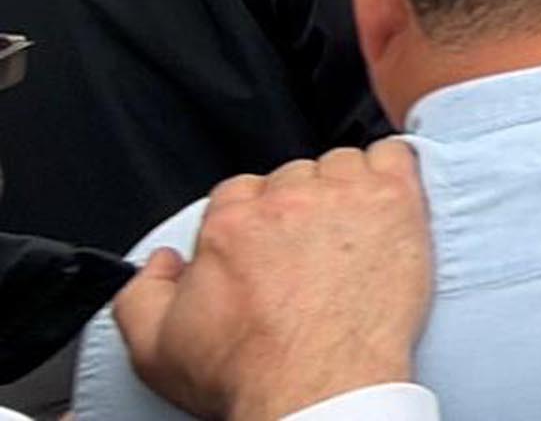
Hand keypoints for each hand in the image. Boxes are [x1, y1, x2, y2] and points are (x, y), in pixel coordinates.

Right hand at [113, 140, 433, 420]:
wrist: (317, 388)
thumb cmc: (250, 374)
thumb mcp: (155, 348)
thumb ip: (142, 294)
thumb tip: (162, 263)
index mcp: (230, 225)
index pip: (240, 193)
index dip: (255, 219)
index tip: (269, 244)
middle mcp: (286, 201)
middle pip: (293, 178)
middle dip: (300, 207)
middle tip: (312, 247)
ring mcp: (344, 197)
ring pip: (343, 165)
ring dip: (346, 190)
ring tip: (352, 232)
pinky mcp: (395, 202)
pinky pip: (395, 156)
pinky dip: (393, 168)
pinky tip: (389, 198)